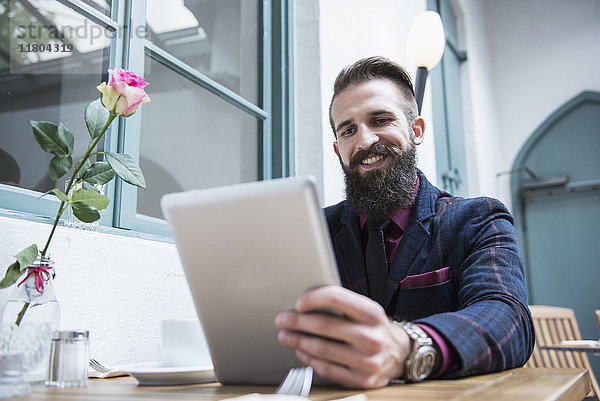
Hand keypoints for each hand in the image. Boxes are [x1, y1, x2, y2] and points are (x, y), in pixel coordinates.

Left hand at [275, 285, 410, 387]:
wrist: (399, 354)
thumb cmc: (375, 328)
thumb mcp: (366, 310)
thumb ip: (342, 304)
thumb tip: (306, 302)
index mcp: (372, 313)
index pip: (337, 298)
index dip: (313, 298)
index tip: (298, 302)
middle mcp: (372, 337)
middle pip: (325, 325)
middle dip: (297, 322)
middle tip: (282, 320)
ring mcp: (368, 361)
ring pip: (323, 349)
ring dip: (298, 341)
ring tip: (286, 336)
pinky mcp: (362, 380)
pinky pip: (328, 369)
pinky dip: (310, 360)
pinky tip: (302, 352)